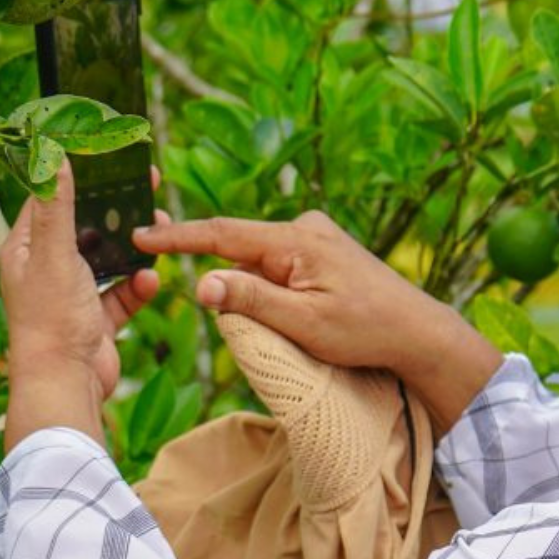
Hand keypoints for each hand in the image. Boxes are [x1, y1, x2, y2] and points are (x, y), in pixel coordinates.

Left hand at [0, 162, 161, 448]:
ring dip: (133, 250)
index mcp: (25, 250)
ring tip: (159, 233)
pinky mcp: (96, 321)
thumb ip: (58, 207)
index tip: (109, 158)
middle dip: (117, 212)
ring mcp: (72, 296)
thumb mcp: (54, 254)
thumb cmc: (50, 320)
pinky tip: (151, 282)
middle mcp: (46, 269)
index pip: (50, 201)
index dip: (79, 177)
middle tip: (148, 189)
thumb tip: (52, 155)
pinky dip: (137, 288)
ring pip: (109, 260)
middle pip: (86, 228)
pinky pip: (122, 295)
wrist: (65, 386)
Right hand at [131, 211, 502, 428]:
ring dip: (256, 291)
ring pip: (261, 262)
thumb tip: (202, 285)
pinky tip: (297, 312)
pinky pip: (280, 266)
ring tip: (298, 326)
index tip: (140, 236)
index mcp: (296, 239)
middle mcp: (304, 227)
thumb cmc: (365, 330)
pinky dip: (273, 288)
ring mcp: (315, 236)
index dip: (178, 237)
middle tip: (252, 314)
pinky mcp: (323, 251)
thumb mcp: (303, 323)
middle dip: (227, 280)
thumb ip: (251, 301)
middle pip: (241, 251)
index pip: (222, 234)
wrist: (418, 331)